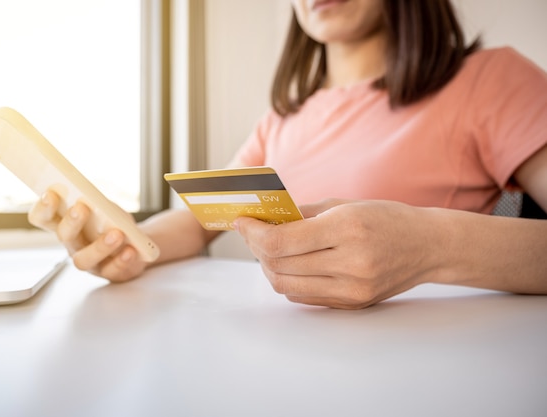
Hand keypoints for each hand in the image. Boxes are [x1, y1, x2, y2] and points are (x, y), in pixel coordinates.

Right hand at [28, 190, 147, 281]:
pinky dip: (121, 260)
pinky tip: (130, 250)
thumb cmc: (115, 223)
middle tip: (81, 208)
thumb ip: (97, 202)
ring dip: (99, 246)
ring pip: (84, 260)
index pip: (42, 219)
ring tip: (116, 233)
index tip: (50, 194)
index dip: (42, 208)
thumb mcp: (106, 208)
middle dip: (71, 222)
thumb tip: (94, 198)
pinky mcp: (109, 273)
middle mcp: (73, 246)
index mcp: (66, 226)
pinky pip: (112, 270)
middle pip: (64, 237)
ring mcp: (90, 263)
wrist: (139, 244)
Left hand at [233, 199, 440, 308]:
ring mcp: (352, 289)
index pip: (281, 241)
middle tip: (251, 233)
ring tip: (268, 249)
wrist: (428, 246)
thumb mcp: (344, 204)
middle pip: (279, 265)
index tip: (241, 222)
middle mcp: (350, 264)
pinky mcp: (352, 304)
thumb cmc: (385, 218)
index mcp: (347, 229)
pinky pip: (303, 296)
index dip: (253, 233)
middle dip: (256, 248)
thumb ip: (301, 213)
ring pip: (286, 285)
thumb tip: (262, 219)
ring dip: (268, 267)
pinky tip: (290, 264)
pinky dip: (288, 280)